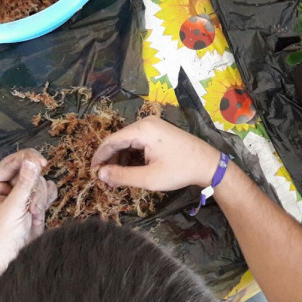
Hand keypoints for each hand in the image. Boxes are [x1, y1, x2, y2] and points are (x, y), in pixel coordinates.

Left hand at [0, 149, 56, 275]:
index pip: (10, 162)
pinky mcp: (33, 203)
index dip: (27, 158)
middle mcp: (5, 187)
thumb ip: (24, 184)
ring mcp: (21, 195)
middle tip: (33, 203)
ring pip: (39, 180)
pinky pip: (46, 190)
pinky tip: (40, 212)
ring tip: (33, 213)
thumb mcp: (12, 210)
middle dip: (33, 186)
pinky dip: (47, 199)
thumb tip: (33, 160)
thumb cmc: (2, 238)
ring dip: (40, 196)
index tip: (42, 162)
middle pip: (28, 169)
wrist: (10, 263)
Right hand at [92, 116, 221, 190]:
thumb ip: (122, 176)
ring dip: (120, 158)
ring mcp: (153, 125)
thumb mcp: (149, 178)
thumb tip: (100, 174)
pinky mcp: (159, 131)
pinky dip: (131, 154)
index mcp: (143, 129)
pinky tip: (130, 169)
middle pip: (118, 140)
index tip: (92, 173)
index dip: (99, 157)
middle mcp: (146, 122)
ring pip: (127, 141)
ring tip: (116, 177)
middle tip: (105, 179)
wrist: (208, 164)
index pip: (111, 141)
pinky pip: (138, 141)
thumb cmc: (180, 171)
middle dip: (110, 159)